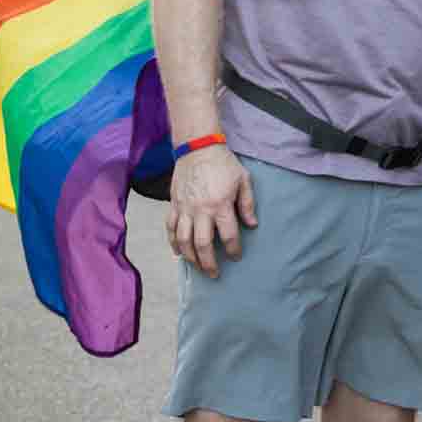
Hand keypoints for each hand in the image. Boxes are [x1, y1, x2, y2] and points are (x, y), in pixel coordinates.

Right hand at [166, 144, 256, 277]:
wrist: (197, 147)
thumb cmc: (223, 163)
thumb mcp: (243, 180)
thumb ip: (247, 204)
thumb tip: (252, 225)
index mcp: (220, 204)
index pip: (228, 235)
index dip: (233, 250)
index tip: (236, 257)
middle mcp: (201, 210)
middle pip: (203, 244)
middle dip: (209, 263)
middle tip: (215, 274)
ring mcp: (184, 208)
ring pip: (184, 240)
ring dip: (191, 258)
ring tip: (198, 267)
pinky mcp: (173, 204)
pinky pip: (170, 228)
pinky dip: (173, 243)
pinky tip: (179, 253)